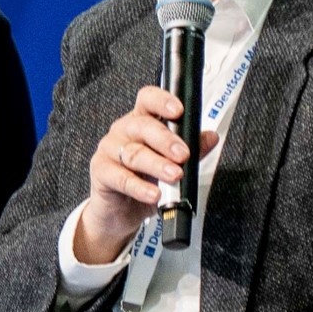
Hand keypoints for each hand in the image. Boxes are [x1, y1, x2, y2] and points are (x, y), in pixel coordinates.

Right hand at [70, 86, 220, 267]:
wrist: (120, 211)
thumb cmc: (145, 181)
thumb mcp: (173, 165)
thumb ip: (192, 150)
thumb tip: (211, 137)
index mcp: (142, 121)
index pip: (148, 100)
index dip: (162, 101)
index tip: (178, 111)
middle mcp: (124, 131)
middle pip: (143, 126)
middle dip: (166, 140)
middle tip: (183, 154)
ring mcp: (110, 150)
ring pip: (134, 153)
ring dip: (157, 165)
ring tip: (175, 176)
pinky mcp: (101, 171)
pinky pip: (121, 178)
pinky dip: (139, 187)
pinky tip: (154, 194)